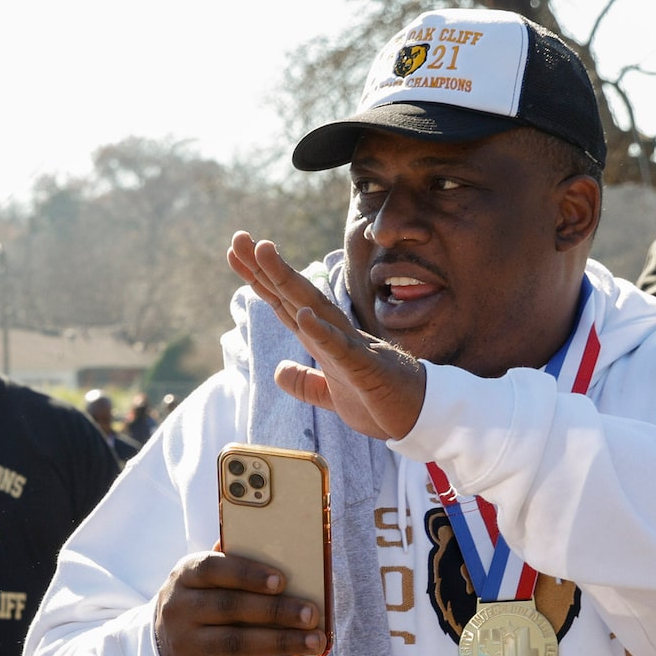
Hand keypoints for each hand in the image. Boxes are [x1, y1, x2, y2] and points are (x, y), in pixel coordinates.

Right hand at [152, 550, 325, 655]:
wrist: (170, 652)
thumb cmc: (205, 603)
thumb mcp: (206, 581)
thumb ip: (234, 566)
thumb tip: (286, 554)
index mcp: (184, 577)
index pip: (211, 569)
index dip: (246, 573)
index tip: (281, 580)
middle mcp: (180, 610)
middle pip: (229, 608)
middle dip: (274, 611)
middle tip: (311, 614)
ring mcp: (189, 645)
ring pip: (238, 644)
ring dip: (282, 643)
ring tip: (316, 641)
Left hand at [226, 233, 427, 440]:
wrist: (420, 417)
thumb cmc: (379, 400)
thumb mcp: (331, 394)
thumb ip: (305, 383)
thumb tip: (279, 371)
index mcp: (325, 339)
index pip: (285, 303)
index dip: (259, 279)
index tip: (235, 253)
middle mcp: (335, 334)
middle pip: (295, 295)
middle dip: (266, 266)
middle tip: (240, 237)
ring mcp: (351, 348)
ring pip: (315, 309)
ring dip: (289, 282)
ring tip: (265, 254)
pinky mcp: (366, 370)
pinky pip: (342, 350)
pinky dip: (323, 333)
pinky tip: (304, 316)